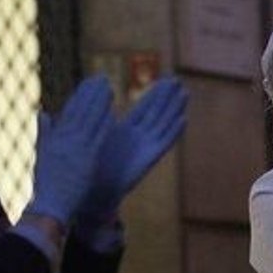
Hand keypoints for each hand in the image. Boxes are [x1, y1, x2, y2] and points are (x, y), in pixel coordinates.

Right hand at [25, 76, 114, 223]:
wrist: (51, 205)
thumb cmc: (47, 183)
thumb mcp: (42, 154)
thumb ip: (45, 132)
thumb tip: (43, 113)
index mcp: (55, 138)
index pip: (69, 111)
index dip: (80, 95)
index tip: (88, 82)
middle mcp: (65, 140)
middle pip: (80, 111)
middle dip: (91, 93)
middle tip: (102, 78)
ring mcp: (77, 149)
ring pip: (89, 120)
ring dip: (99, 103)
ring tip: (108, 87)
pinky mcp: (88, 160)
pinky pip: (97, 138)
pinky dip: (103, 124)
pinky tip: (112, 112)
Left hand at [79, 77, 189, 220]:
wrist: (95, 192)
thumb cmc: (91, 168)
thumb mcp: (93, 137)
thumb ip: (96, 120)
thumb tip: (88, 101)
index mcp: (125, 132)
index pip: (143, 108)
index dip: (153, 95)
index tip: (163, 80)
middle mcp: (138, 138)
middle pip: (157, 113)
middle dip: (166, 97)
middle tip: (176, 80)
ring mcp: (145, 147)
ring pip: (163, 123)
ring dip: (174, 109)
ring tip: (184, 92)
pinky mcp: (149, 158)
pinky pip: (165, 143)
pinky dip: (174, 132)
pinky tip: (183, 119)